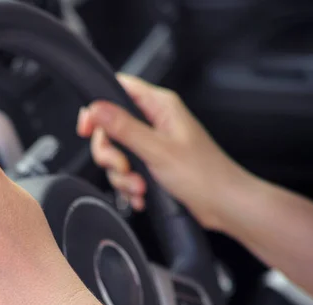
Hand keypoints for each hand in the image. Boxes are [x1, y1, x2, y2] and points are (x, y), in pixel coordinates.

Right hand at [77, 74, 249, 229]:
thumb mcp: (157, 150)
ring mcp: (153, 144)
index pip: (118, 90)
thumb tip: (96, 108)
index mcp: (160, 106)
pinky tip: (141, 196)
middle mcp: (155, 122)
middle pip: (110, 128)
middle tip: (123, 168)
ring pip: (116, 154)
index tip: (86, 129)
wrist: (225, 206)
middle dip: (111, 154)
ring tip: (140, 188)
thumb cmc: (205, 175)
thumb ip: (124, 127)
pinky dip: (129, 187)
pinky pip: (126, 173)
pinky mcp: (153, 165)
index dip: (97, 107)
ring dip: (122, 176)